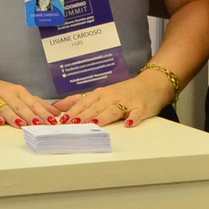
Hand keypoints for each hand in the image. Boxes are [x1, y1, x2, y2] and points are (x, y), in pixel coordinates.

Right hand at [0, 75, 55, 126]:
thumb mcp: (17, 93)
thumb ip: (35, 102)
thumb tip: (55, 112)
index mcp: (17, 91)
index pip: (33, 103)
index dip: (43, 112)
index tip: (53, 122)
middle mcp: (6, 93)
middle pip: (20, 106)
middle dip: (31, 116)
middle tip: (41, 125)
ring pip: (5, 108)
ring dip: (14, 116)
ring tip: (22, 125)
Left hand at [51, 72, 174, 126]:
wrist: (151, 84)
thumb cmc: (123, 91)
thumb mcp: (100, 94)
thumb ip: (78, 100)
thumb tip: (56, 107)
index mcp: (100, 94)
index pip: (83, 103)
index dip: (72, 111)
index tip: (62, 121)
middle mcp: (111, 97)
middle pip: (95, 107)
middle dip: (83, 115)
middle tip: (72, 124)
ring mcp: (126, 101)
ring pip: (113, 109)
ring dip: (103, 117)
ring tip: (94, 124)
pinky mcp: (141, 107)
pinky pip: (137, 113)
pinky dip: (133, 118)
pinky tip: (129, 124)